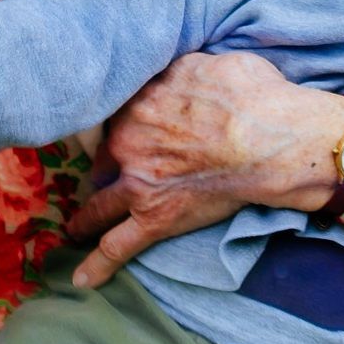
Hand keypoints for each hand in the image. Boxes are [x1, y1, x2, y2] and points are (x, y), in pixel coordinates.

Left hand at [67, 52, 343, 287]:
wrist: (268, 137)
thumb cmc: (249, 95)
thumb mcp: (206, 63)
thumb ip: (179, 71)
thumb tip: (176, 74)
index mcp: (139, 104)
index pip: (117, 115)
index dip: (120, 125)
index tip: (122, 130)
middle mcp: (127, 143)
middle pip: (104, 157)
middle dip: (103, 167)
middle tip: (105, 175)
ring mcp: (137, 185)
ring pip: (99, 203)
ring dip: (85, 215)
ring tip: (75, 226)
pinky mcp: (154, 219)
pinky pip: (117, 246)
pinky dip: (98, 265)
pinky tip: (82, 280)